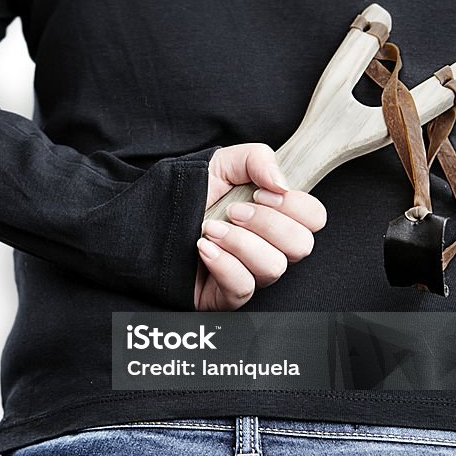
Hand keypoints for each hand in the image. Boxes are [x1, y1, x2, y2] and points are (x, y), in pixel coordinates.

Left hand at [194, 144, 326, 310]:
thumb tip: (282, 184)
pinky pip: (243, 288)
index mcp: (274, 216)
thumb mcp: (220, 164)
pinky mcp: (227, 296)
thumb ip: (257, 159)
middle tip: (232, 212)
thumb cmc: (183, 195)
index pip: (314, 218)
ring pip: (274, 268)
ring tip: (209, 228)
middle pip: (302, 246)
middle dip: (266, 223)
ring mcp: (249, 274)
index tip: (260, 194)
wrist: (140, 222)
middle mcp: (268, 247)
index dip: (295, 206)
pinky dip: (224, 264)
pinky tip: (202, 248)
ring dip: (240, 242)